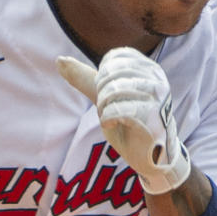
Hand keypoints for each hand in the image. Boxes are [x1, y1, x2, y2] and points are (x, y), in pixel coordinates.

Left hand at [57, 47, 190, 194]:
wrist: (149, 156)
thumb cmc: (129, 124)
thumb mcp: (105, 97)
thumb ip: (84, 78)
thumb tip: (59, 60)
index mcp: (148, 68)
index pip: (113, 59)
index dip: (101, 78)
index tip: (110, 95)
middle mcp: (156, 78)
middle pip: (110, 75)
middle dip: (102, 96)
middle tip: (111, 110)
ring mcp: (157, 97)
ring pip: (112, 92)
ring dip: (104, 109)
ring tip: (114, 118)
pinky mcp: (153, 116)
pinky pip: (116, 110)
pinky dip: (108, 120)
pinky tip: (115, 125)